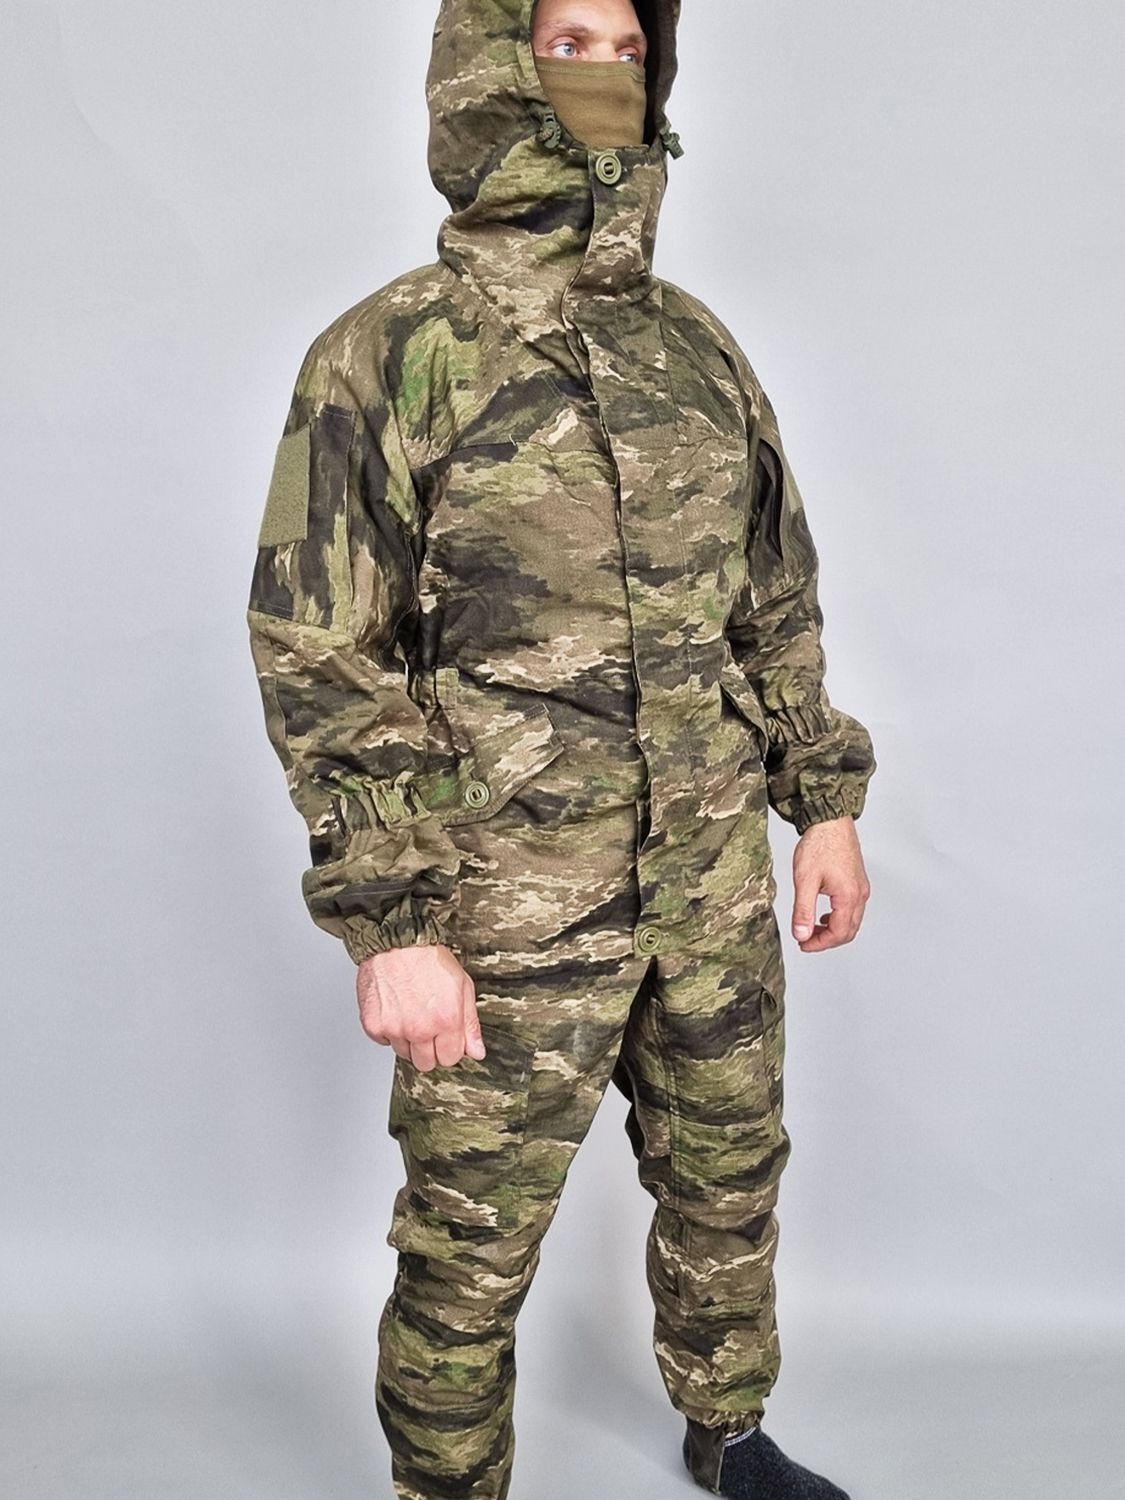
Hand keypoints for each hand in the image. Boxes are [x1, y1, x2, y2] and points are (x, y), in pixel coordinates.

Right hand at [356, 944, 485, 1070]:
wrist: (396, 941)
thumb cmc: (428, 958)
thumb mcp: (462, 986)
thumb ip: (471, 1024)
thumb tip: (476, 1052)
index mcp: (446, 1021)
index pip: (450, 1059)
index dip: (449, 1047)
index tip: (446, 1036)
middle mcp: (419, 1029)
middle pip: (425, 1063)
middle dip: (429, 1050)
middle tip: (427, 1026)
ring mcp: (394, 1029)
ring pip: (404, 1053)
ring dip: (408, 1040)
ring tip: (410, 1012)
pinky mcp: (373, 1025)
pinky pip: (383, 1041)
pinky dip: (388, 1030)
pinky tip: (395, 1010)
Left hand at [791, 815, 870, 951]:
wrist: (830, 820)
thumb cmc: (819, 844)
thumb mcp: (805, 880)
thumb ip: (803, 911)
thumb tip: (802, 935)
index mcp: (848, 896)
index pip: (838, 934)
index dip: (819, 944)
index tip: (803, 944)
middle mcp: (860, 894)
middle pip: (848, 931)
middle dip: (827, 940)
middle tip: (806, 940)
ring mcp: (861, 887)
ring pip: (852, 921)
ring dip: (833, 930)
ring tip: (811, 928)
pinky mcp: (858, 881)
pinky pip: (852, 909)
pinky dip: (838, 917)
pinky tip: (823, 913)